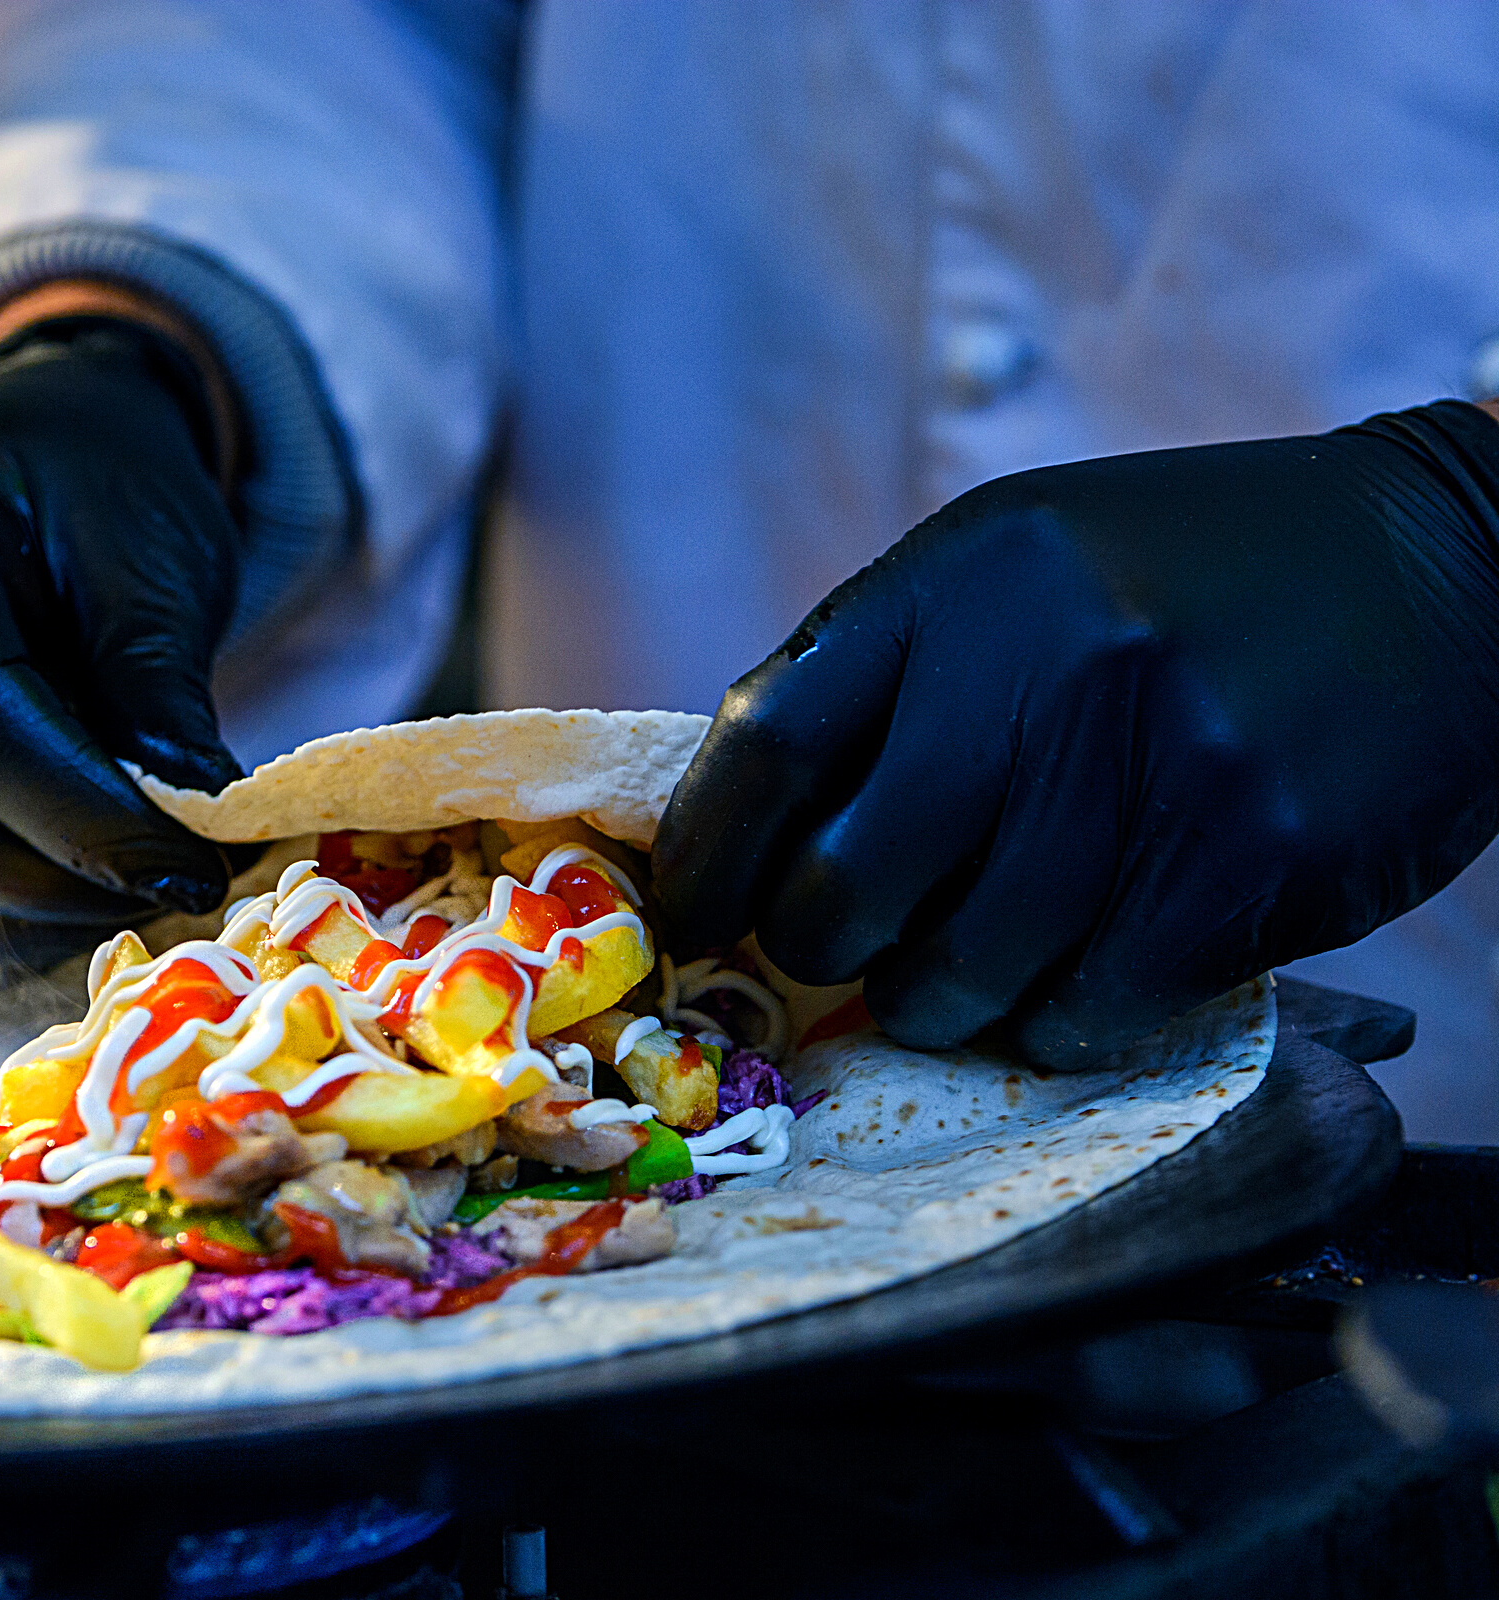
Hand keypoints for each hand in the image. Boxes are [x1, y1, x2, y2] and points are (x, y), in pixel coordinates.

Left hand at [655, 401, 1498, 1066]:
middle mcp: (1047, 656)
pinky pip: (1091, 1007)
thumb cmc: (1187, 581)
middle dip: (821, 947)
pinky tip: (1065, 990)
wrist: (1449, 563)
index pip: (768, 739)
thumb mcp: (1014, 568)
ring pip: (966, 969)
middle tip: (840, 954)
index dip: (706, 855)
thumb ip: (879, 677)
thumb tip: (734, 833)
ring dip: (937, 1004)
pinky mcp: (1253, 857)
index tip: (695, 918)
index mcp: (961, 577)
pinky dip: (1053, 1026)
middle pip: (848, 880)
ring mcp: (1157, 758)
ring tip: (955, 980)